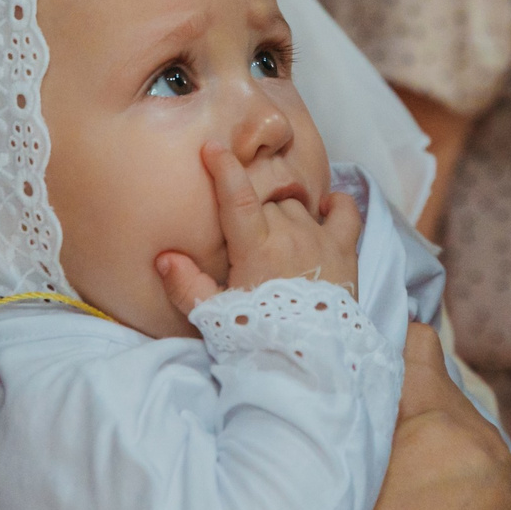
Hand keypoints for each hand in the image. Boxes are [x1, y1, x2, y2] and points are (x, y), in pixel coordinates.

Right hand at [156, 144, 361, 319]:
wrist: (311, 362)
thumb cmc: (259, 337)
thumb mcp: (215, 316)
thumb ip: (186, 285)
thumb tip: (164, 256)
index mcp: (256, 247)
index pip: (237, 197)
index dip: (224, 168)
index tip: (212, 146)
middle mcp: (289, 234)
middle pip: (266, 204)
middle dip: (254, 216)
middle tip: (246, 246)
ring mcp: (319, 239)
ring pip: (296, 207)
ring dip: (284, 216)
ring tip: (276, 242)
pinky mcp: (346, 251)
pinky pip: (345, 211)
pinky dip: (335, 205)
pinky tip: (325, 208)